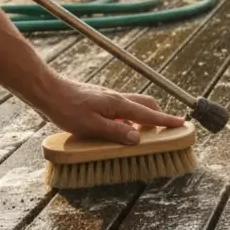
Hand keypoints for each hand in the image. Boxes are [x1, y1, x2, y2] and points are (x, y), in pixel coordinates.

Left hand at [35, 78, 186, 143]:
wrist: (47, 91)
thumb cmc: (66, 108)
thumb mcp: (91, 126)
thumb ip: (115, 132)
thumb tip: (137, 139)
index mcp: (118, 105)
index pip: (148, 114)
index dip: (166, 121)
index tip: (182, 125)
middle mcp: (117, 99)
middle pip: (146, 105)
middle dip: (158, 117)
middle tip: (163, 131)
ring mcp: (108, 98)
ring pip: (134, 107)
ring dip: (142, 119)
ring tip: (139, 136)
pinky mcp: (100, 101)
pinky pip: (121, 109)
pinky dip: (127, 119)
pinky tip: (117, 129)